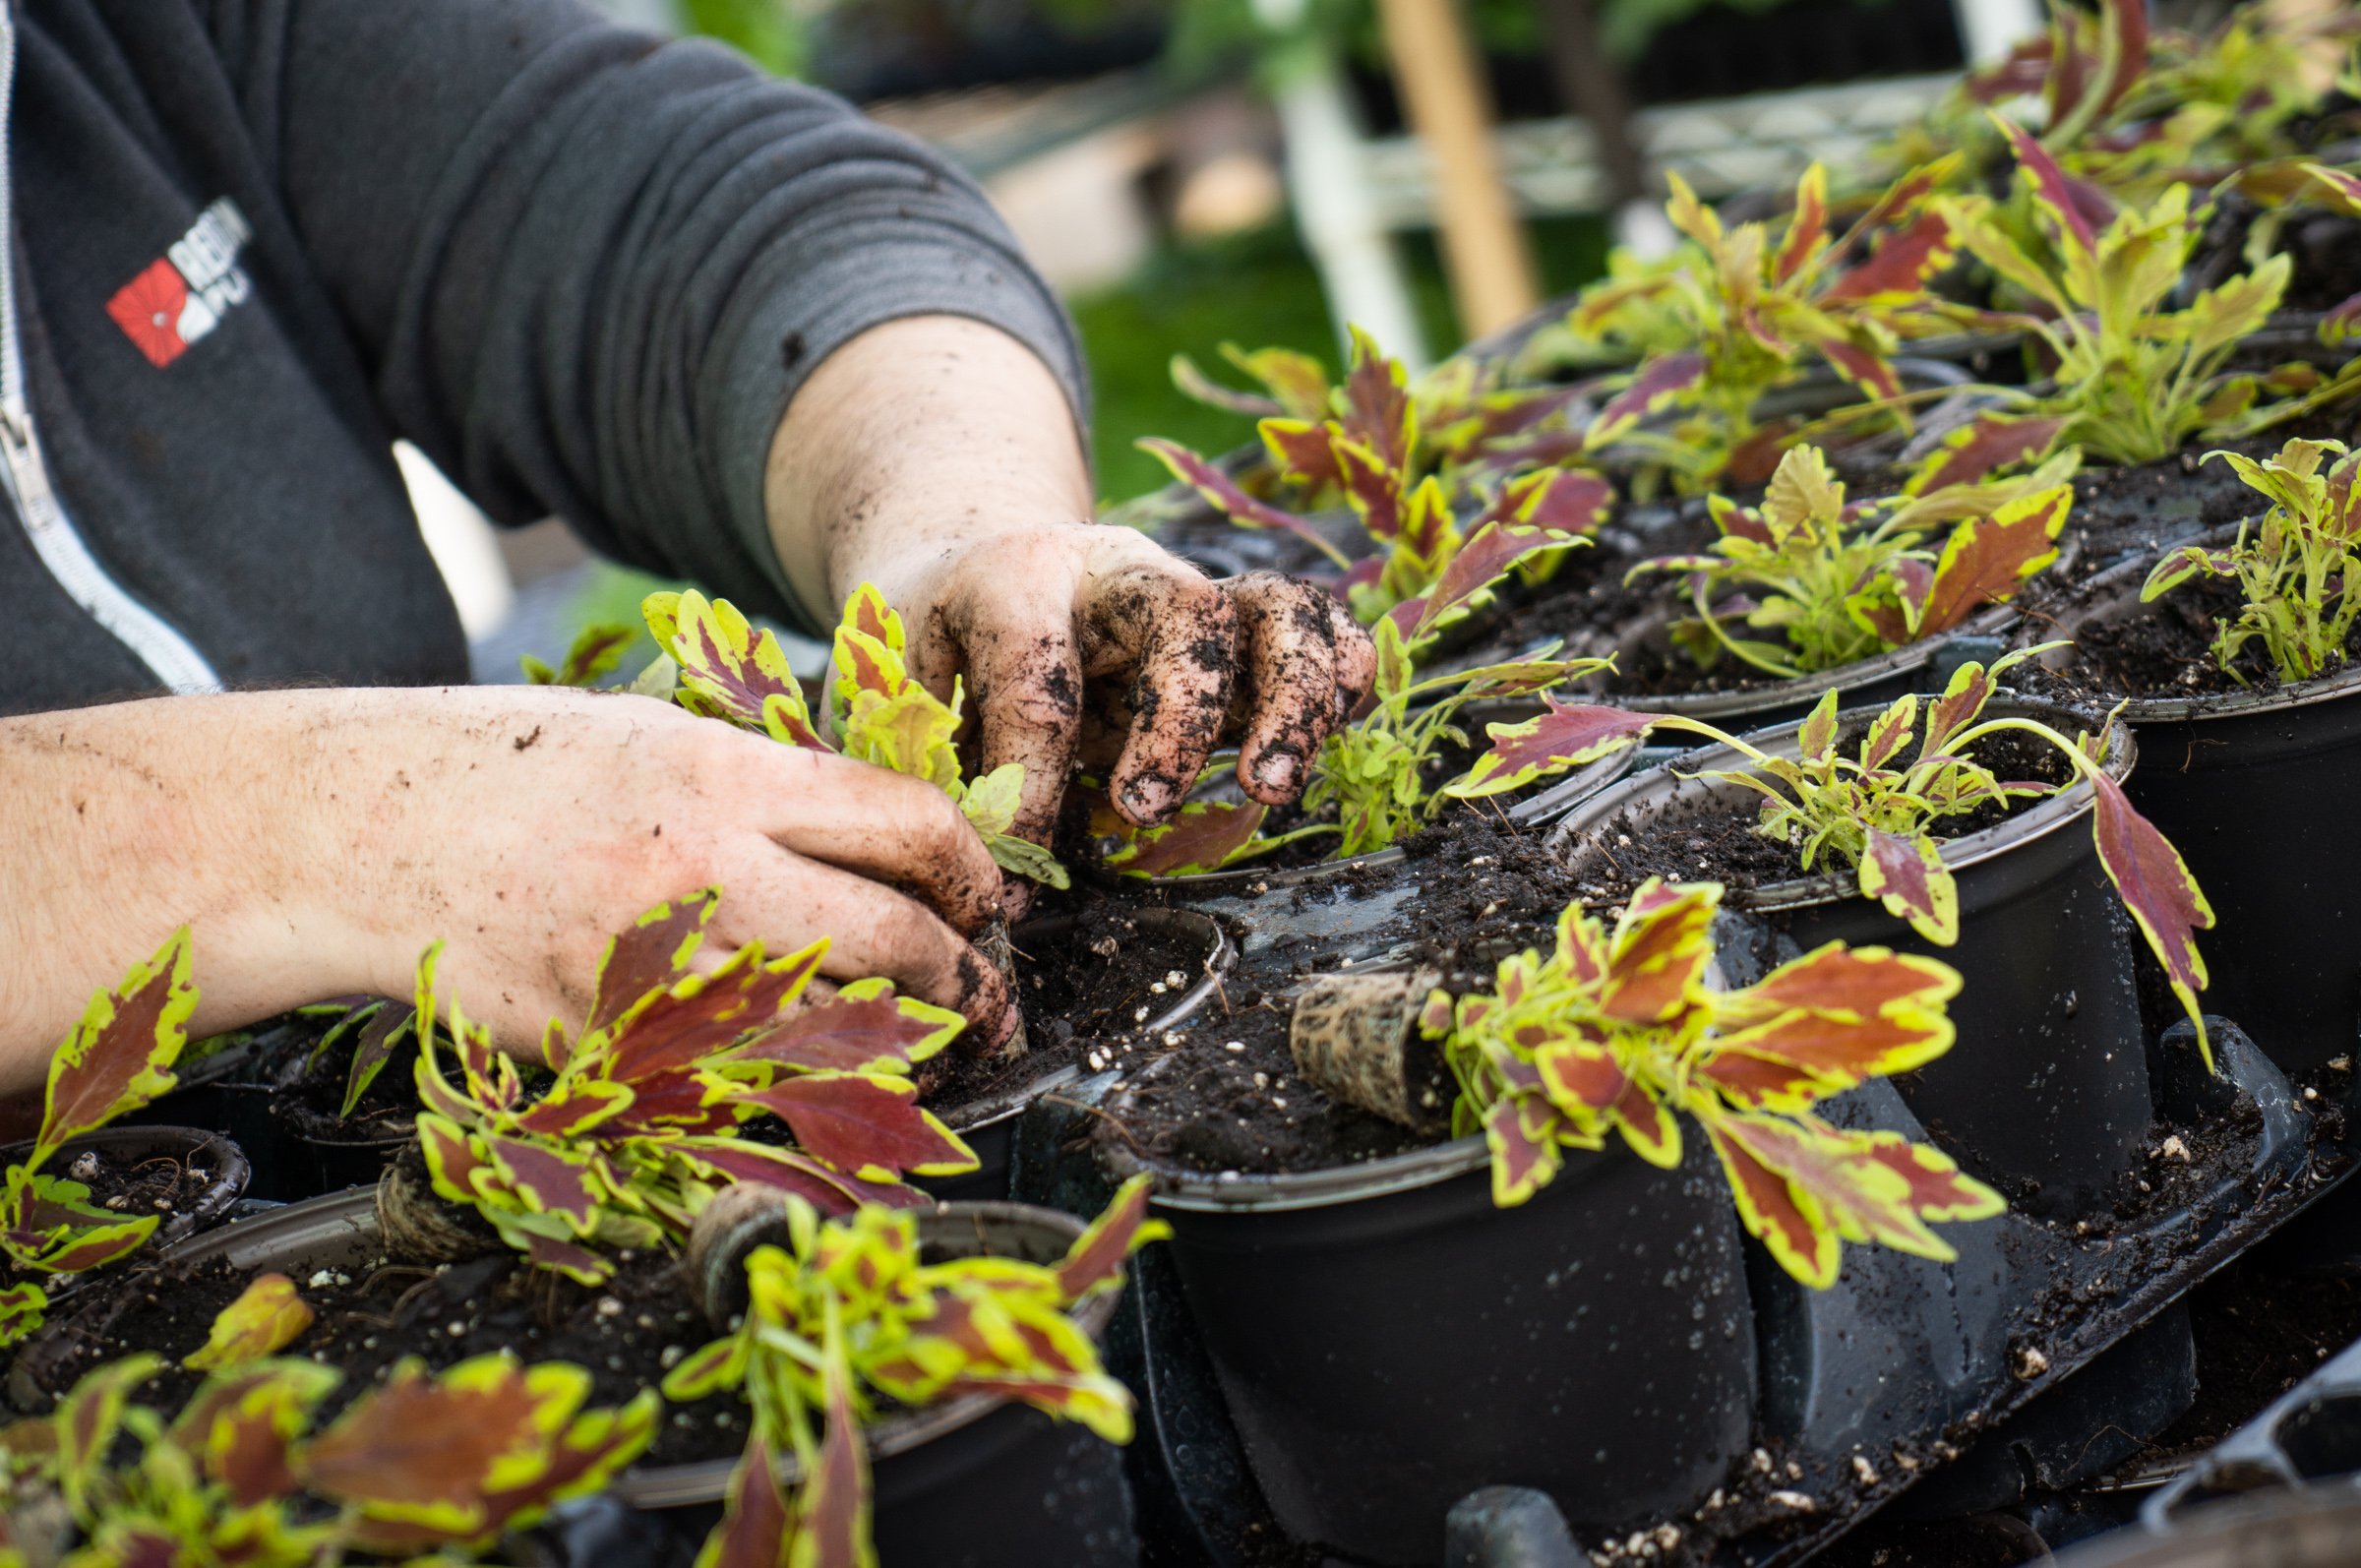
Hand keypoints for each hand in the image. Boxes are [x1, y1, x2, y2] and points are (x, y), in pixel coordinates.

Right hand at [0, 686, 1016, 1090]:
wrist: (357, 835)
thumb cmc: (511, 773)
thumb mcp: (654, 735)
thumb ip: (770, 785)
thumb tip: (891, 834)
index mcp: (722, 778)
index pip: (906, 824)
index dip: (970, 868)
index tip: (985, 893)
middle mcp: (701, 875)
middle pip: (898, 936)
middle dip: (965, 971)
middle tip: (986, 986)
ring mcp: (654, 974)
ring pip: (836, 1031)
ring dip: (899, 1046)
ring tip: (927, 1044)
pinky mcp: (609, 1055)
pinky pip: (739, 1090)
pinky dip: (796, 1096)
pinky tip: (821, 1091)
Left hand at [870, 528, 1374, 839]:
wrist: (979, 563)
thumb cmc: (942, 649)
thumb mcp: (907, 690)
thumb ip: (942, 762)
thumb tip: (992, 866)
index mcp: (1016, 577)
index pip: (1038, 678)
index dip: (1031, 782)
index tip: (1011, 866)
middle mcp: (1120, 570)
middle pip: (1188, 611)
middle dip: (1180, 719)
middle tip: (1147, 807)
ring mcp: (1192, 591)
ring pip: (1279, 609)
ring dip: (1291, 700)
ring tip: (1267, 787)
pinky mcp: (1243, 626)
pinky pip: (1319, 627)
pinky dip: (1339, 676)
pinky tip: (1328, 738)